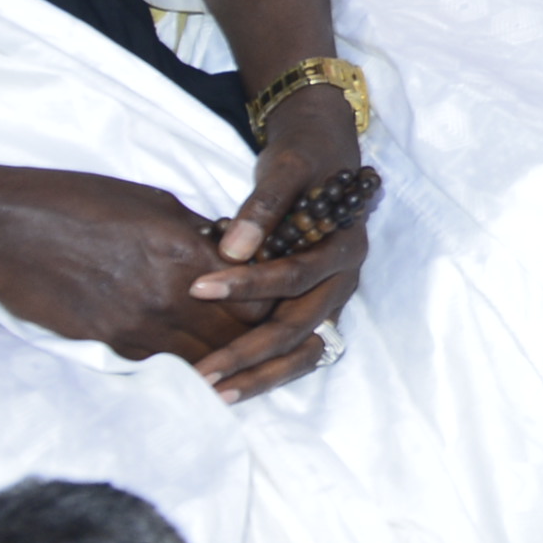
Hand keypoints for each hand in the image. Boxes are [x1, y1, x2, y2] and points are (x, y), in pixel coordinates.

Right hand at [0, 166, 272, 371]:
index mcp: (186, 254)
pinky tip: (189, 353)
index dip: (273, 299)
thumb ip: (198, 232)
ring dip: (222, 355)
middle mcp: (168, 298)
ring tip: (231, 346)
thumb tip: (230, 249)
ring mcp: (136, 327)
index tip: (276, 294)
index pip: (259, 296)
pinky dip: (182, 361)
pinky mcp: (108, 345)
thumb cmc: (77, 202)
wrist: (4, 231)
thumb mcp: (154, 202)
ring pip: (203, 359)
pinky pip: (161, 364)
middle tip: (263, 328)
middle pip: (239, 336)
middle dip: (256, 334)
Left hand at [188, 84, 367, 401]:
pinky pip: (297, 349)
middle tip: (200, 373)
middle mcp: (344, 279)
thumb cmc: (304, 158)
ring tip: (214, 392)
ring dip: (260, 374)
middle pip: (299, 328)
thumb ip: (263, 207)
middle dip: (249, 353)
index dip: (248, 285)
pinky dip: (266, 368)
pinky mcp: (316, 308)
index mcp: (344, 245)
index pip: (295, 276)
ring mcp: (332, 298)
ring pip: (302, 350)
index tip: (197, 289)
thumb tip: (234, 250)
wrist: (324, 151)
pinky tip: (230, 382)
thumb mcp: (287, 168)